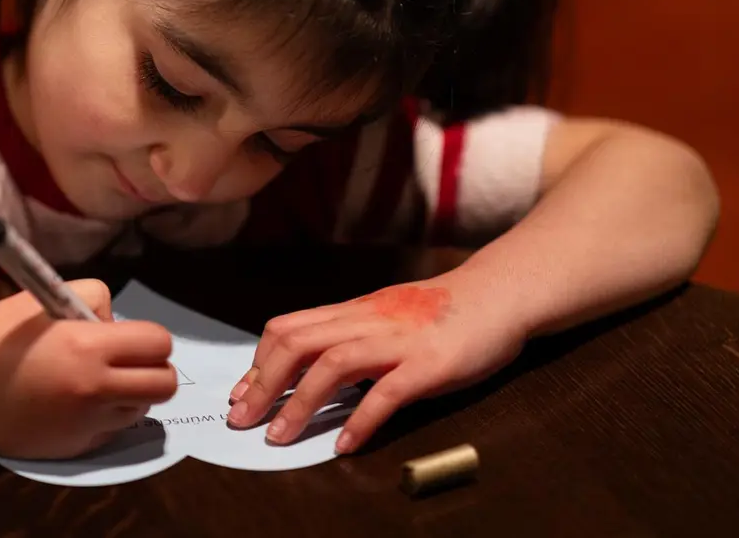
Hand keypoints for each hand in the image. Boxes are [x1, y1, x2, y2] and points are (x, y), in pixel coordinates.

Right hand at [0, 279, 177, 458]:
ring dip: (129, 393)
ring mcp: (85, 424)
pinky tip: (73, 402)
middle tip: (125, 360)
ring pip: (140, 409)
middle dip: (153, 368)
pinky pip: (111, 431)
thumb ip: (93, 303)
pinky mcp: (74, 448)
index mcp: (87, 347)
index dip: (148, 337)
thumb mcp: (45, 299)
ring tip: (95, 380)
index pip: (158, 344)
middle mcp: (94, 390)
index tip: (128, 336)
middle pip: (164, 384)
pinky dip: (104, 416)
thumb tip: (118, 328)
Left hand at [226, 278, 525, 453]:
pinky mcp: (429, 365)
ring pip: (332, 366)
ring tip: (278, 437)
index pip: (290, 329)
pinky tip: (345, 445)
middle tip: (243, 420)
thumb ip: (350, 336)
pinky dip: (361, 420)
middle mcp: (368, 322)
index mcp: (353, 312)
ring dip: (299, 404)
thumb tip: (310, 366)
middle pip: (298, 344)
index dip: (258, 362)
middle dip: (263, 385)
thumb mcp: (385, 316)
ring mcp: (398, 342)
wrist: (498, 294)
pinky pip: (387, 393)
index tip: (241, 394)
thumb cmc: (441, 312)